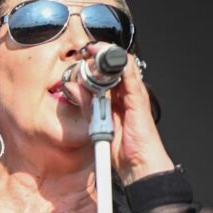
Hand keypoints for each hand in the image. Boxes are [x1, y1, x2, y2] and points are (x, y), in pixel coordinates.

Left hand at [79, 43, 173, 183]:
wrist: (139, 164)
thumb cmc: (122, 148)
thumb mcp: (96, 123)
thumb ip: (86, 105)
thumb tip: (74, 87)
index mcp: (116, 98)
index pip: (106, 72)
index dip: (94, 61)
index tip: (81, 55)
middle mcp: (126, 94)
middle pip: (114, 66)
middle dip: (100, 54)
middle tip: (85, 48)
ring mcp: (134, 95)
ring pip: (123, 66)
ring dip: (108, 55)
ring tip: (93, 48)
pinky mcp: (138, 99)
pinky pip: (131, 77)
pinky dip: (121, 65)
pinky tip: (110, 58)